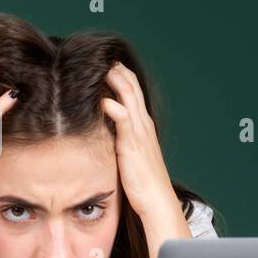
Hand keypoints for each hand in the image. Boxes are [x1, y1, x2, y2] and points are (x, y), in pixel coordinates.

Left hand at [101, 62, 190, 257]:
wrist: (156, 200)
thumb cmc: (143, 183)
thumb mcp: (131, 155)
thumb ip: (120, 140)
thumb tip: (104, 132)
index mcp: (143, 126)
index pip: (133, 92)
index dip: (121, 76)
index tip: (106, 65)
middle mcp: (143, 124)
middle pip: (131, 87)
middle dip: (117, 70)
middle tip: (102, 56)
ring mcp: (139, 132)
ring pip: (129, 97)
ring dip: (115, 80)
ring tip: (101, 66)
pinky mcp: (132, 144)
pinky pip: (123, 119)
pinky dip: (113, 107)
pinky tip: (102, 100)